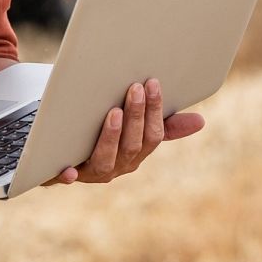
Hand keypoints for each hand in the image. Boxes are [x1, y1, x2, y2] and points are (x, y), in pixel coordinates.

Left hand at [43, 78, 203, 185]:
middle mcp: (118, 166)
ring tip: (113, 113)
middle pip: (132, 145)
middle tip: (134, 88)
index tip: (153, 83)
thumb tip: (201, 121)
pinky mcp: (65, 175)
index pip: (153, 135)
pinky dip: (68, 175)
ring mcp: (92, 172)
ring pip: (106, 159)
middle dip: (136, 117)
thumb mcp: (136, 130)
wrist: (61, 156)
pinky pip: (67, 178)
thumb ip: (165, 126)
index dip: (155, 111)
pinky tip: (68, 170)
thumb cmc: (105, 137)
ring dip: (111, 137)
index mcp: (137, 153)